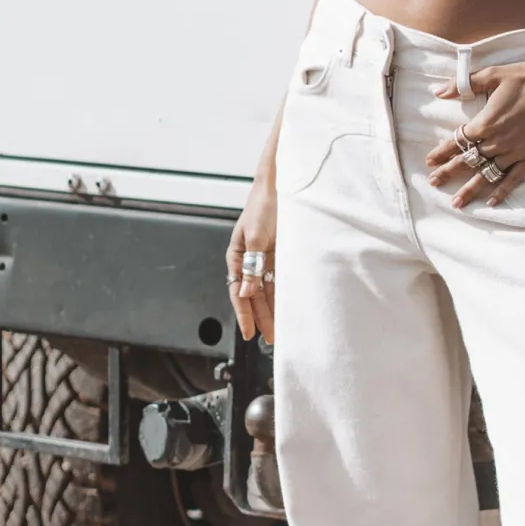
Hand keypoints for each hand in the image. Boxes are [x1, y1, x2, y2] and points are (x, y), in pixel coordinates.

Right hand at [226, 175, 276, 341]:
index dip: (243, 314)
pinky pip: (279, 281)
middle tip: (269, 338)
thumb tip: (244, 292)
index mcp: (237, 256)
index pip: (236, 291)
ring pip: (266, 291)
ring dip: (272, 310)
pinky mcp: (280, 256)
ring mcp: (265, 259)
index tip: (249, 333)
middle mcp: (249, 260)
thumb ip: (251, 266)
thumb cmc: (264, 205)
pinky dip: (282, 295)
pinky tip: (287, 308)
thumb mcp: (256, 237)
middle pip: (252, 295)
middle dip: (260, 317)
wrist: (282, 186)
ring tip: (279, 329)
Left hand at [425, 56, 524, 207]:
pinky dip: (501, 191)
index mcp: (486, 122)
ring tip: (456, 202)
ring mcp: (515, 151)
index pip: (457, 142)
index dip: (442, 152)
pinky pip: (513, 179)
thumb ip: (463, 84)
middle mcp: (498, 141)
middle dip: (448, 172)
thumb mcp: (492, 74)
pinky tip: (491, 201)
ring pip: (487, 174)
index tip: (429, 161)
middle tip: (434, 183)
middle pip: (467, 161)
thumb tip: (438, 91)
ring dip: (470, 188)